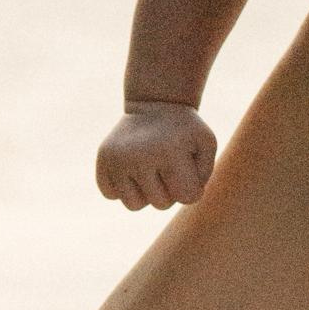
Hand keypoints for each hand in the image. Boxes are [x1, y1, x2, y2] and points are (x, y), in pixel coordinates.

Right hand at [96, 103, 218, 209]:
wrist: (155, 104)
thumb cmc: (184, 130)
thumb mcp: (206, 143)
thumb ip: (204, 175)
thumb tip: (185, 196)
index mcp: (169, 150)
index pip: (188, 197)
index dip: (192, 187)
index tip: (188, 167)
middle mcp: (138, 155)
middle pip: (161, 204)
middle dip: (169, 191)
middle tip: (168, 165)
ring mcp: (116, 158)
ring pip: (133, 205)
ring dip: (145, 193)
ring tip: (150, 169)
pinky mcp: (102, 159)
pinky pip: (111, 194)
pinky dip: (122, 187)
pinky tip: (132, 169)